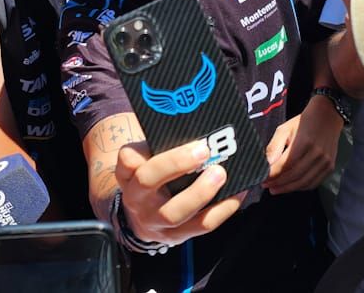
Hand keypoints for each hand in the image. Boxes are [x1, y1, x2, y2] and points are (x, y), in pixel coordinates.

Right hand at [115, 140, 242, 245]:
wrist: (143, 218)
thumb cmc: (152, 178)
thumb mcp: (146, 160)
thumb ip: (159, 145)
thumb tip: (195, 128)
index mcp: (128, 174)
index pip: (127, 159)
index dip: (139, 149)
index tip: (163, 135)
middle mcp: (137, 198)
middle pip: (148, 181)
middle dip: (176, 164)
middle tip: (203, 150)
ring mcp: (155, 220)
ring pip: (175, 212)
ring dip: (201, 192)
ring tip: (220, 173)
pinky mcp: (176, 236)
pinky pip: (201, 225)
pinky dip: (223, 209)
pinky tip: (236, 192)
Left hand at [262, 96, 342, 194]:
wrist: (327, 117)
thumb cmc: (302, 122)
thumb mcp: (283, 129)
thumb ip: (274, 147)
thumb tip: (265, 165)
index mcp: (303, 142)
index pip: (285, 165)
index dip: (272, 174)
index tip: (261, 178)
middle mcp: (317, 154)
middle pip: (294, 176)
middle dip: (278, 183)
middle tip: (266, 185)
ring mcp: (325, 162)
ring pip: (304, 182)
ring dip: (288, 188)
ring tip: (275, 188)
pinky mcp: (330, 167)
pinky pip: (314, 183)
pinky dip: (300, 187)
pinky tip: (290, 186)